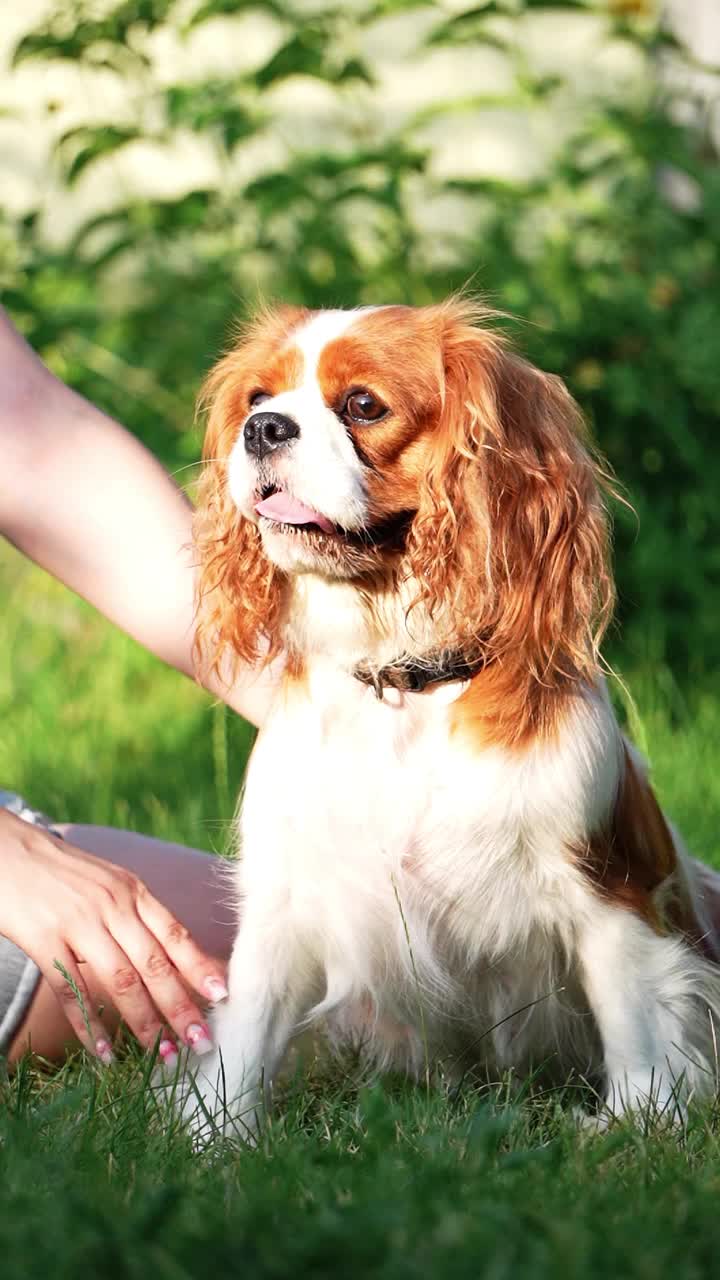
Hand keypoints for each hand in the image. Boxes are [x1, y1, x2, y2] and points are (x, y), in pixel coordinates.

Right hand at [0, 809, 227, 1062]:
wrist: (7, 850)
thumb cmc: (60, 871)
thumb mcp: (107, 882)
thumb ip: (135, 914)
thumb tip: (170, 955)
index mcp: (132, 890)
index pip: (175, 934)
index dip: (200, 967)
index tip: (223, 996)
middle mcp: (112, 905)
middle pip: (155, 963)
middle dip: (180, 1006)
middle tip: (201, 1041)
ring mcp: (79, 922)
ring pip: (121, 980)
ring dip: (144, 1022)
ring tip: (163, 1055)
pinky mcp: (44, 938)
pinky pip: (72, 988)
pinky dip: (89, 1024)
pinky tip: (102, 1053)